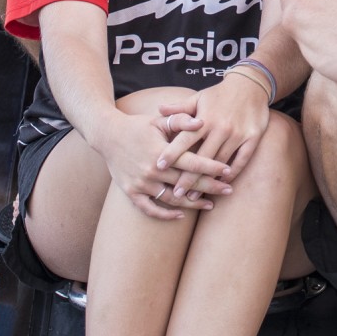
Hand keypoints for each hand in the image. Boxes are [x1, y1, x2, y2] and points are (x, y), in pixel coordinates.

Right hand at [93, 109, 228, 220]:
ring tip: (210, 204)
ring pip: (172, 199)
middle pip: (186, 182)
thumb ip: (181, 120)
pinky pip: (150, 209)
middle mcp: (152, 170)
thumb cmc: (138, 126)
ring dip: (192, 204)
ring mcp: (141, 184)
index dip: (212, 168)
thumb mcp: (159, 120)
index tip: (228, 171)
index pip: (192, 162)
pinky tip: (180, 215)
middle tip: (229, 190)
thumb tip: (202, 122)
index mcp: (161, 152)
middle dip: (210, 187)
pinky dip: (165, 215)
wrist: (107, 136)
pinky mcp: (131, 193)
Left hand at [156, 73, 271, 195]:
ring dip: (208, 181)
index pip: (185, 139)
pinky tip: (222, 183)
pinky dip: (232, 173)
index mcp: (205, 118)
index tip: (159, 167)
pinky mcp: (252, 138)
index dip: (172, 153)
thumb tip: (158, 109)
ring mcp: (237, 135)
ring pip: (220, 163)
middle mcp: (220, 128)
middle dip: (188, 177)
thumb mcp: (199, 97)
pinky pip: (241, 160)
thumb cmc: (220, 94)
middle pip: (201, 158)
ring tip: (196, 197)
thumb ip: (180, 107)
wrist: (251, 85)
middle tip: (177, 193)